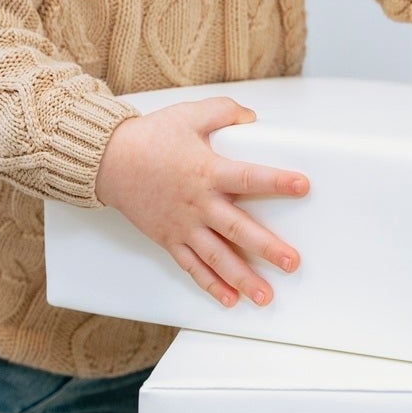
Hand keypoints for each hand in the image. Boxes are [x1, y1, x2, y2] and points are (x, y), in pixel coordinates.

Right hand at [94, 97, 308, 307]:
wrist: (108, 162)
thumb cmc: (149, 138)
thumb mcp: (189, 115)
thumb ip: (224, 112)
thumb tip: (252, 118)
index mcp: (207, 171)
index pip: (248, 177)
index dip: (276, 181)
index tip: (302, 186)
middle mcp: (198, 203)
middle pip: (237, 229)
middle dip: (266, 247)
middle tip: (292, 262)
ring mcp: (184, 226)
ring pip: (217, 257)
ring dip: (242, 278)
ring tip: (266, 296)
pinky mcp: (170, 239)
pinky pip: (192, 267)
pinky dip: (211, 285)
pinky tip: (231, 300)